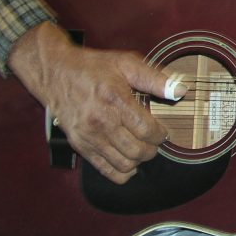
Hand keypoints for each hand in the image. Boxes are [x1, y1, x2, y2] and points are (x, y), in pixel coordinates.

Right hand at [7, 22, 180, 183]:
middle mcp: (100, 121)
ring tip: (141, 147)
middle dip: (153, 148)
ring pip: (125, 164)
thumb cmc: (92, 67)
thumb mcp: (125, 63)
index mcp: (115, 100)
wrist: (55, 73)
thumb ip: (155, 78)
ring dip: (139, 160)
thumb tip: (181, 90)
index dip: (161, 134)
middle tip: (154, 140)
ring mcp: (89, 136)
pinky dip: (122, 172)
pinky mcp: (80, 146)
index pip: (147, 130)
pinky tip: (128, 160)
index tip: (163, 130)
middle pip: (138, 151)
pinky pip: (106, 171)